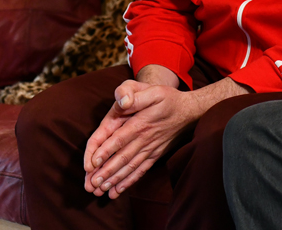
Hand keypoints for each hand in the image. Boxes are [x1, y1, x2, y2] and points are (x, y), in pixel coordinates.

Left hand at [82, 80, 201, 198]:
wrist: (189, 111)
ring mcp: (150, 149)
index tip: (92, 164)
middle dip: (106, 172)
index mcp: (140, 123)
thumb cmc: (167, 98)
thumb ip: (135, 94)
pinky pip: (141, 170)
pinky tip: (118, 191)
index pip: (119, 139)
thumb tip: (122, 102)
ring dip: (115, 180)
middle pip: (122, 158)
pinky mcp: (155, 154)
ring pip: (130, 167)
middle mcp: (145, 139)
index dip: (105, 152)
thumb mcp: (152, 90)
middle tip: (92, 185)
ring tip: (101, 191)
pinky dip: (129, 181)